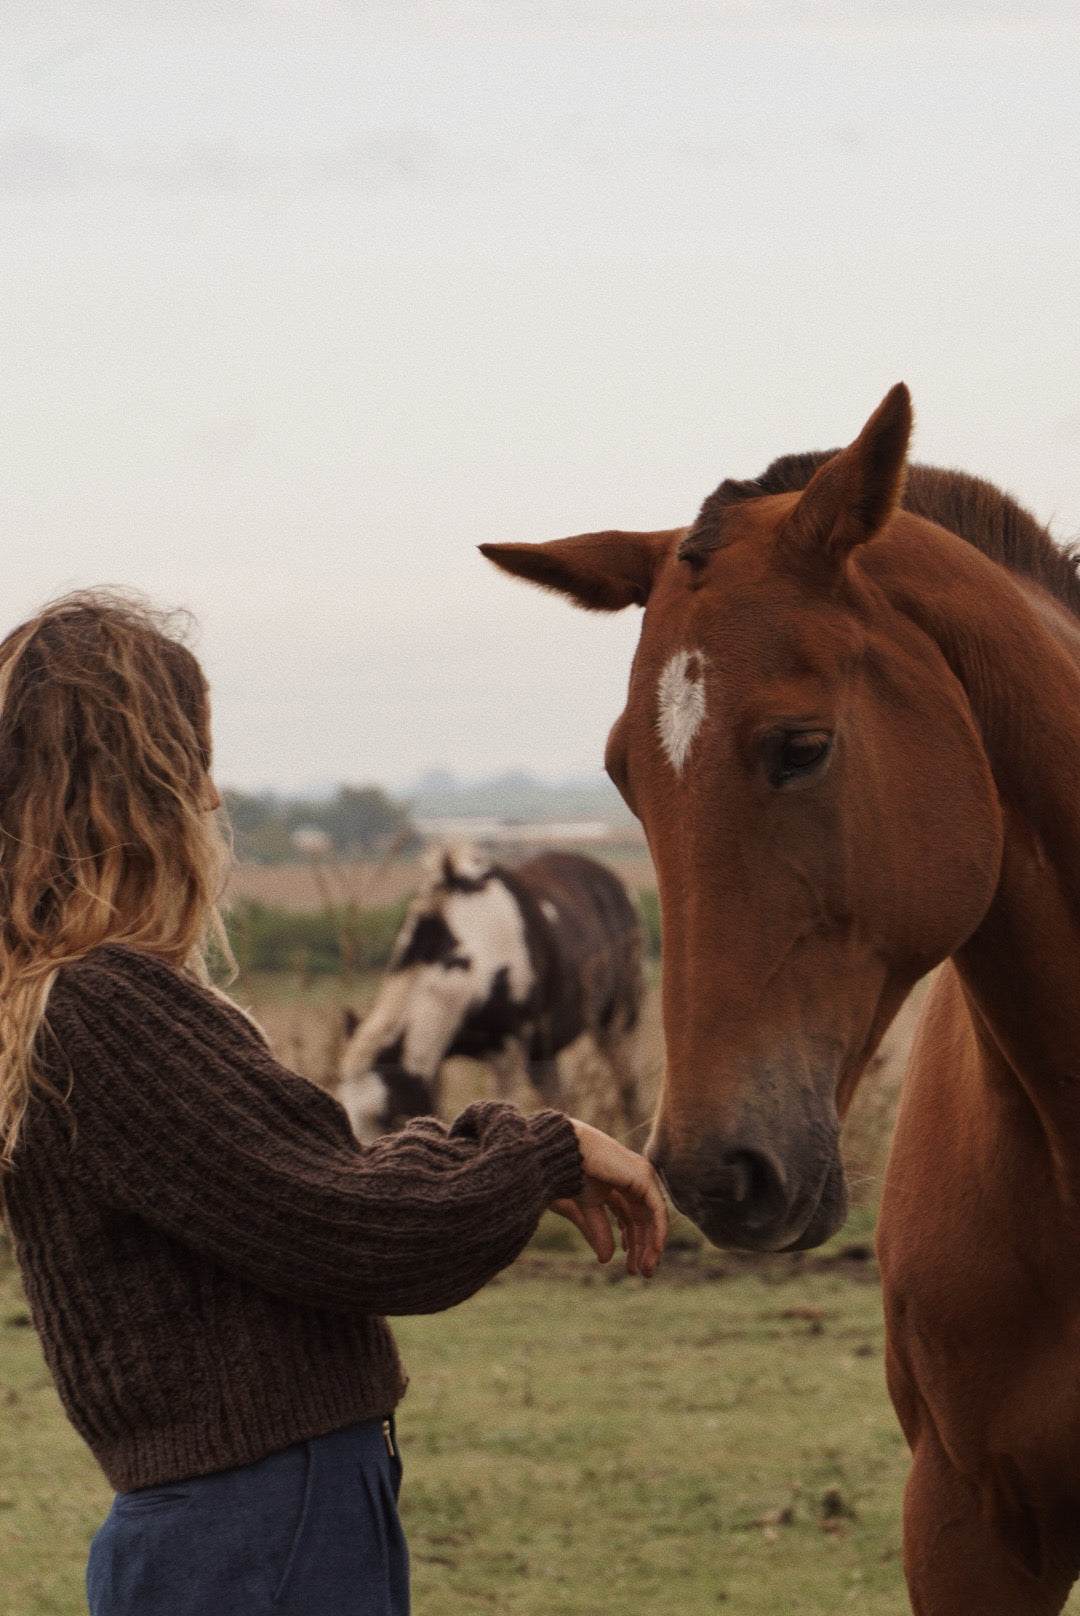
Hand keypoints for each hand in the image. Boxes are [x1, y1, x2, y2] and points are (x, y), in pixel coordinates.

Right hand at [550, 1119, 668, 1277]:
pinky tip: (655, 1250)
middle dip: (643, 1247)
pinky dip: (658, 1231)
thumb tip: (606, 1260)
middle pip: (644, 1219)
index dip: (632, 1243)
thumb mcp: (588, 1209)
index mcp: (620, 1183)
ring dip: (651, 1244)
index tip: (630, 1267)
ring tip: (646, 1268)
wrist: (566, 1155)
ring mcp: (642, 1176)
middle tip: (642, 1272)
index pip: (632, 1217)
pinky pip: (657, 1210)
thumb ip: (599, 1231)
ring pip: (653, 1217)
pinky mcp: (644, 1177)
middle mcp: (634, 1179)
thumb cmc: (570, 1175)